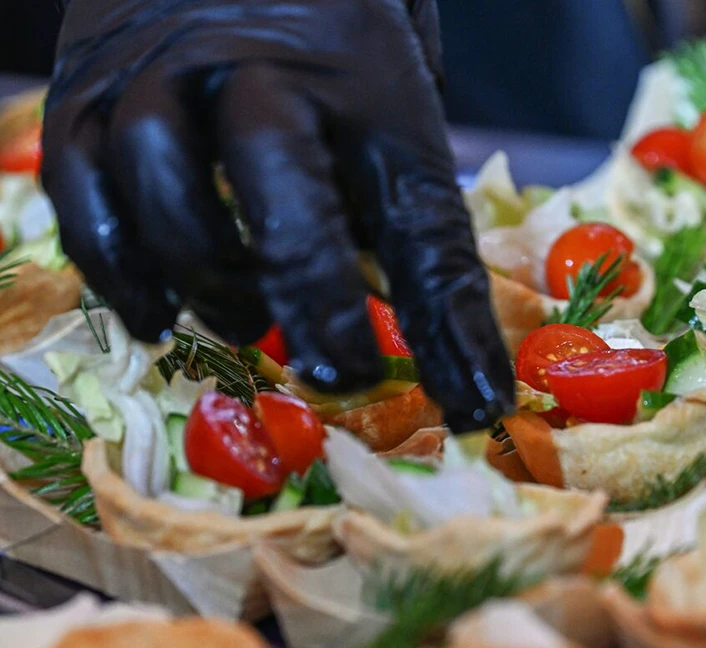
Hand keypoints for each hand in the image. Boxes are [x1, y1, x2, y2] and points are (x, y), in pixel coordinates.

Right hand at [42, 0, 513, 431]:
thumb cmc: (330, 4)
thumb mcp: (397, 64)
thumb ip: (400, 168)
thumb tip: (424, 298)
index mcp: (367, 77)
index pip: (422, 219)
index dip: (455, 327)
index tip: (480, 403)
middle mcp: (262, 70)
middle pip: (285, 192)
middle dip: (314, 299)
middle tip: (344, 372)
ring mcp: (163, 75)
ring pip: (164, 188)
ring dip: (209, 281)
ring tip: (247, 324)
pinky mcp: (87, 88)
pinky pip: (80, 189)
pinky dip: (115, 266)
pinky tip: (156, 310)